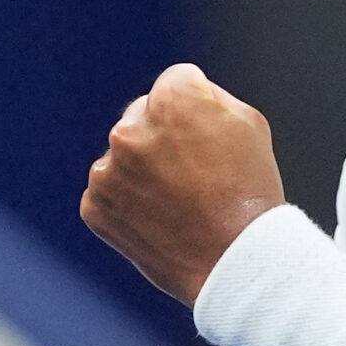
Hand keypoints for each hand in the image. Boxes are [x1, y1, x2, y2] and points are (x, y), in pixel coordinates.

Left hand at [80, 63, 285, 303]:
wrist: (235, 262)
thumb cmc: (250, 191)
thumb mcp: (248, 122)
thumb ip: (207, 95)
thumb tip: (181, 92)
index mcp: (170, 99)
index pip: (176, 83)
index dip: (199, 109)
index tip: (211, 139)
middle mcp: (129, 129)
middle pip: (144, 117)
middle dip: (164, 136)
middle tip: (196, 174)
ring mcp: (107, 171)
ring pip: (124, 157)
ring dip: (144, 170)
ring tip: (179, 202)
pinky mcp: (95, 206)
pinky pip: (109, 192)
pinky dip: (128, 203)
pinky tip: (159, 219)